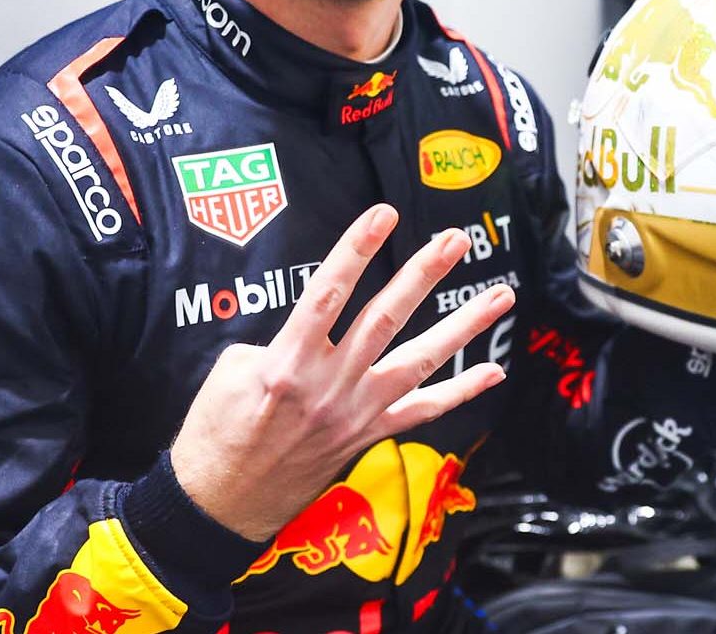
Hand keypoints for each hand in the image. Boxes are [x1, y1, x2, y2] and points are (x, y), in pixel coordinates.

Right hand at [168, 203, 513, 540]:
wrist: (221, 502)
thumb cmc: (216, 433)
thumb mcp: (228, 372)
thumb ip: (275, 341)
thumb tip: (308, 329)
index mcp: (287, 362)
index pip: (329, 292)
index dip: (357, 248)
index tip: (382, 214)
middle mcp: (329, 386)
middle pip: (385, 319)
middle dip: (423, 275)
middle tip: (454, 240)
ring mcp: (355, 413)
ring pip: (420, 362)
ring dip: (463, 326)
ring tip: (500, 297)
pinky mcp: (367, 436)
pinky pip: (422, 412)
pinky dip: (460, 392)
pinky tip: (492, 372)